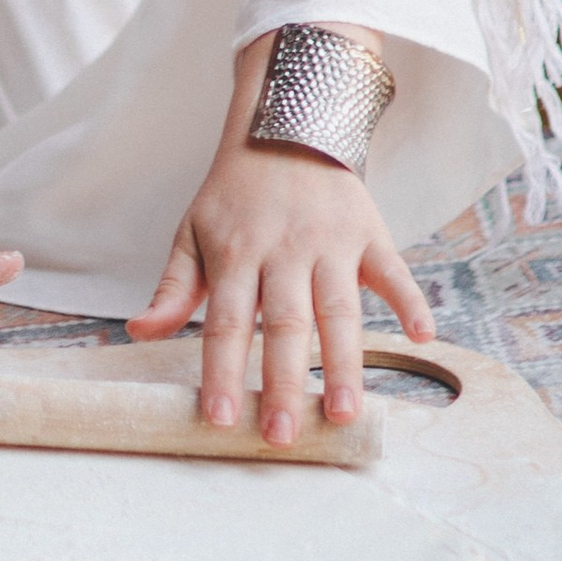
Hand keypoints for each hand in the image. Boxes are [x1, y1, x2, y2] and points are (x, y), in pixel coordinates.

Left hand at [130, 139, 432, 437]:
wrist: (287, 125)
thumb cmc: (235, 193)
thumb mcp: (193, 230)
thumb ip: (173, 287)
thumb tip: (140, 332)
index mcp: (236, 253)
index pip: (225, 321)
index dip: (222, 371)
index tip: (220, 419)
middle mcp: (284, 250)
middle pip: (285, 324)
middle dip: (284, 382)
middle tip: (283, 435)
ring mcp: (331, 242)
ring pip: (338, 309)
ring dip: (344, 362)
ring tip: (345, 413)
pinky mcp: (369, 233)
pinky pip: (393, 270)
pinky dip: (410, 301)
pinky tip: (421, 337)